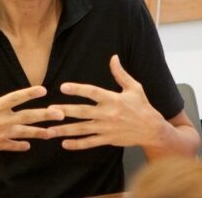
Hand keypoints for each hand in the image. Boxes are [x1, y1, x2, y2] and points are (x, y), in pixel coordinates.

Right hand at [0, 64, 64, 155]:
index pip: (15, 97)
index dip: (29, 93)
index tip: (43, 90)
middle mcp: (1, 121)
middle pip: (27, 117)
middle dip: (45, 115)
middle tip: (61, 114)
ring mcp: (0, 135)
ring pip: (24, 133)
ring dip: (39, 132)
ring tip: (52, 132)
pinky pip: (11, 145)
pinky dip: (20, 145)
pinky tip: (28, 145)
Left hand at [47, 55, 163, 149]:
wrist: (152, 130)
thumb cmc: (142, 106)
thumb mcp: (134, 87)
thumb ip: (120, 73)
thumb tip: (113, 57)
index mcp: (113, 99)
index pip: (92, 92)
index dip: (78, 89)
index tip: (63, 87)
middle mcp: (107, 114)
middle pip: (83, 112)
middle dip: (65, 111)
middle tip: (49, 111)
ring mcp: (106, 128)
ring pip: (82, 129)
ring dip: (65, 130)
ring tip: (49, 131)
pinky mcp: (107, 140)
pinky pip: (90, 142)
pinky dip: (77, 144)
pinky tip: (64, 143)